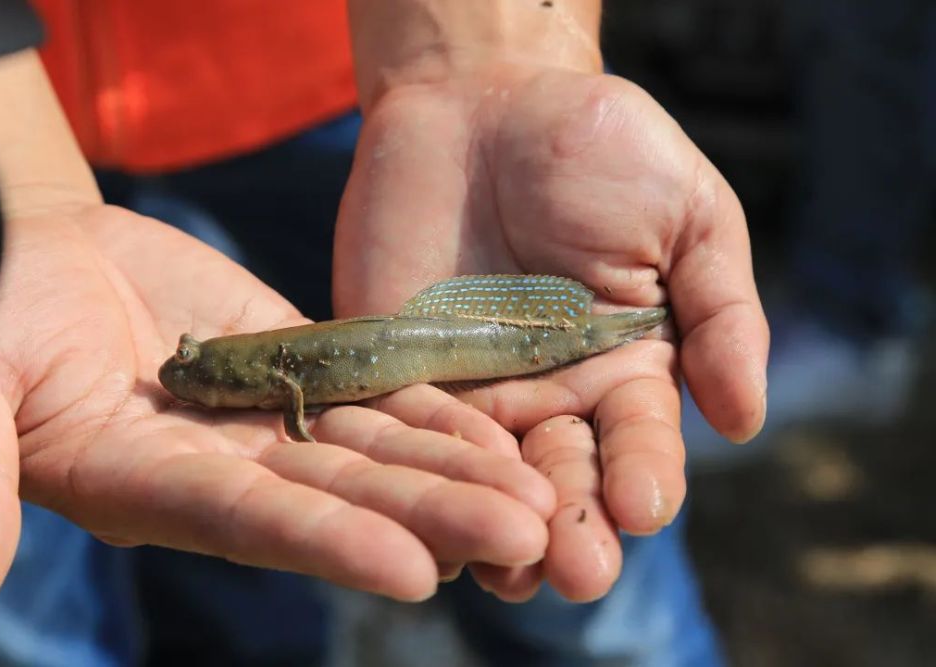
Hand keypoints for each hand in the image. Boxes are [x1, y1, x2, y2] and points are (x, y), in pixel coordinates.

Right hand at [0, 203, 555, 623]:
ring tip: (539, 495)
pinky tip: (501, 427)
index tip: (413, 570)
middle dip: (432, 516)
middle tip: (525, 537)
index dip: (331, 544)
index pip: (253, 523)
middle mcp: (226, 470)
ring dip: (457, 472)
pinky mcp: (295, 366)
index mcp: (150, 487)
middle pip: (343, 497)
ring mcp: (268, 421)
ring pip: (376, 451)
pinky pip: (374, 391)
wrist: (34, 257)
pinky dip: (434, 410)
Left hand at [334, 67, 768, 600]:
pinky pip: (402, 428)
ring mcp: (471, 387)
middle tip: (577, 570)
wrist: (483, 100)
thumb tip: (746, 420)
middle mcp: (550, 392)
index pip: (639, 438)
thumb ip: (720, 313)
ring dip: (492, 521)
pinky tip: (419, 515)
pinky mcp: (398, 370)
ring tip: (506, 569)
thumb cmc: (598, 146)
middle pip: (562, 475)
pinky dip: (410, 471)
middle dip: (572, 525)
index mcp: (626, 366)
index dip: (644, 474)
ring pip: (483, 475)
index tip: (643, 506)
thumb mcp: (686, 213)